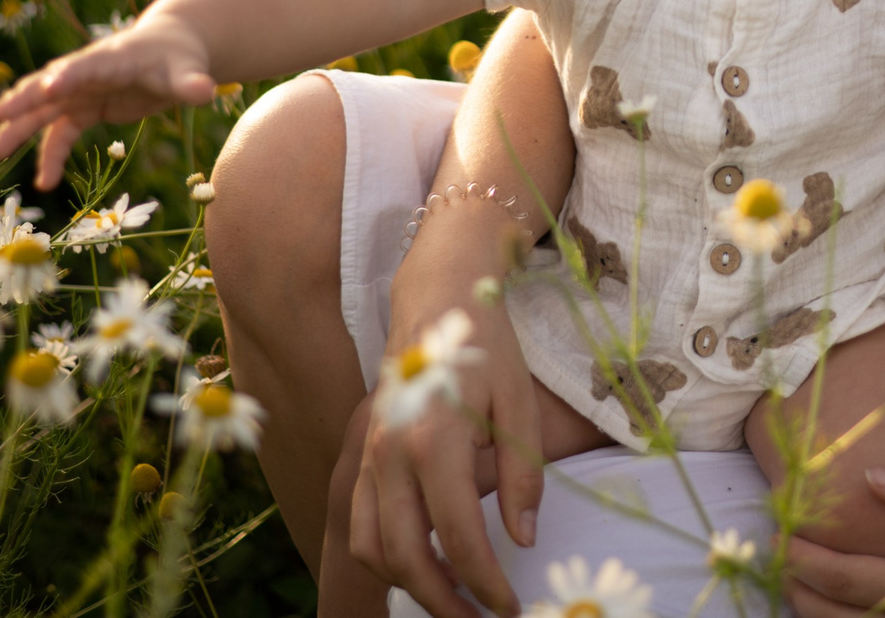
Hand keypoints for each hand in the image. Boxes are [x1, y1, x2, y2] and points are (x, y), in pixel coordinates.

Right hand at [0, 13, 215, 189]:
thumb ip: (191, 82)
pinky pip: (61, 134)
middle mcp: (88, 73)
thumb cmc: (178, 57)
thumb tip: (206, 91)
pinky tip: (44, 183)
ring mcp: (82, 92)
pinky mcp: (84, 109)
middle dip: (25, 99)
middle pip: (52, 85)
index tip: (49, 88)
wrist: (171, 51)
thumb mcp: (187, 70)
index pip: (87, 65)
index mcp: (112, 57)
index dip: (68, 76)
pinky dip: (51, 156)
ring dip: (19, 130)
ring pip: (44, 111)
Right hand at [351, 221, 543, 617]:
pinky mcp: (362, 458)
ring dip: (411, 588)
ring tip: (455, 605)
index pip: (459, 536)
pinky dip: (385, 560)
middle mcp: (391, 454)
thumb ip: (522, 476)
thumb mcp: (519, 404)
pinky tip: (420, 571)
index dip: (487, 582)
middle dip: (446, 601)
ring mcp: (369, 457)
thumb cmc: (485, 347)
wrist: (432, 297)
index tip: (512, 605)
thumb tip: (523, 540)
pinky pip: (361, 526)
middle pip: (408, 555)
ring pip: (374, 549)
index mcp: (435, 439)